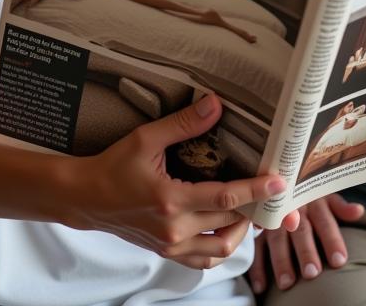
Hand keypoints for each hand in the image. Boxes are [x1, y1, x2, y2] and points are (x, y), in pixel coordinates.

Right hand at [65, 94, 287, 268]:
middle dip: (255, 209)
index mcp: (171, 200)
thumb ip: (183, 124)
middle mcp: (174, 229)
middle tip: (269, 192)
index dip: (255, 190)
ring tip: (249, 209)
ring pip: (220, 250)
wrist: (86, 198)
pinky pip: (203, 261)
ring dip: (240, 232)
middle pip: (229, 224)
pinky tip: (225, 227)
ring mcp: (171, 246)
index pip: (225, 198)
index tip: (278, 183)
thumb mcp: (146, 138)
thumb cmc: (113, 166)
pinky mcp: (167, 252)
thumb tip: (215, 105)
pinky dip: (220, 247)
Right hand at [248, 193, 364, 293]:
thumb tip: (359, 211)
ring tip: (287, 283)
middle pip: (300, 231)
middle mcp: (293, 208)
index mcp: (313, 201)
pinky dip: (257, 267)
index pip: (325, 221)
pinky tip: (261, 286)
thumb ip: (341, 206)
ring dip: (281, 260)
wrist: (281, 177)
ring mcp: (274, 218)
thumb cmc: (309, 192)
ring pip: (277, 238)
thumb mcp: (326, 194)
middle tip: (312, 273)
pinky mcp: (259, 228)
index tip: (339, 261)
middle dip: (306, 252)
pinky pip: (256, 246)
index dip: (332, 240)